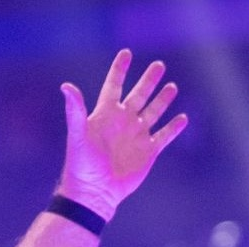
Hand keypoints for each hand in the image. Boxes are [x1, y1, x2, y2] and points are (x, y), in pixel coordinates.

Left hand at [57, 49, 188, 219]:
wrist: (95, 192)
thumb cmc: (82, 165)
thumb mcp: (77, 136)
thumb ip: (75, 111)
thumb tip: (65, 86)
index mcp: (105, 115)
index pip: (113, 86)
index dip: (119, 70)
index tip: (126, 53)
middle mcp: (122, 122)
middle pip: (138, 95)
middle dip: (148, 80)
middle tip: (158, 64)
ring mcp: (136, 136)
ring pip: (154, 112)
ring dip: (162, 100)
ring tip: (171, 86)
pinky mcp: (148, 151)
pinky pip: (164, 135)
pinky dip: (174, 127)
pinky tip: (182, 118)